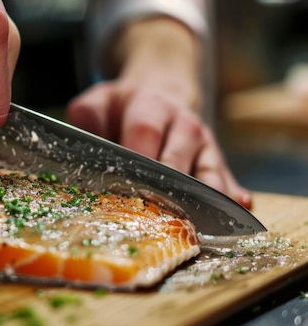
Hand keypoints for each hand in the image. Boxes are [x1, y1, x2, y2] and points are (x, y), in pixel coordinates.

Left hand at [66, 81, 252, 209]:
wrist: (157, 98)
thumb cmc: (122, 110)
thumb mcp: (99, 102)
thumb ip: (88, 114)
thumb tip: (87, 132)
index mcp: (152, 107)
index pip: (145, 131)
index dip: (138, 157)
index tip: (128, 183)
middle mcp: (183, 125)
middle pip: (177, 160)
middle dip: (166, 188)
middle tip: (155, 216)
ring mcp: (204, 145)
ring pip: (208, 174)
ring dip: (201, 201)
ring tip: (196, 227)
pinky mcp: (217, 163)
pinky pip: (229, 180)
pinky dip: (232, 198)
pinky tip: (238, 211)